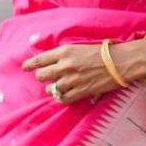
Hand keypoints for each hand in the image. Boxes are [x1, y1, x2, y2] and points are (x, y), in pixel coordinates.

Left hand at [22, 40, 145, 104]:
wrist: (119, 62)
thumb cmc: (102, 52)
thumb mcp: (79, 47)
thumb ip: (64, 54)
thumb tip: (50, 60)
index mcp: (64, 51)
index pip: (40, 59)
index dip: (30, 64)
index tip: (25, 67)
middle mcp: (65, 65)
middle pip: (42, 75)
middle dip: (43, 76)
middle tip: (48, 76)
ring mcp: (71, 80)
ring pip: (51, 88)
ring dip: (53, 88)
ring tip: (59, 85)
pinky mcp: (80, 91)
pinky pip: (63, 99)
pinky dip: (62, 97)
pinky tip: (64, 94)